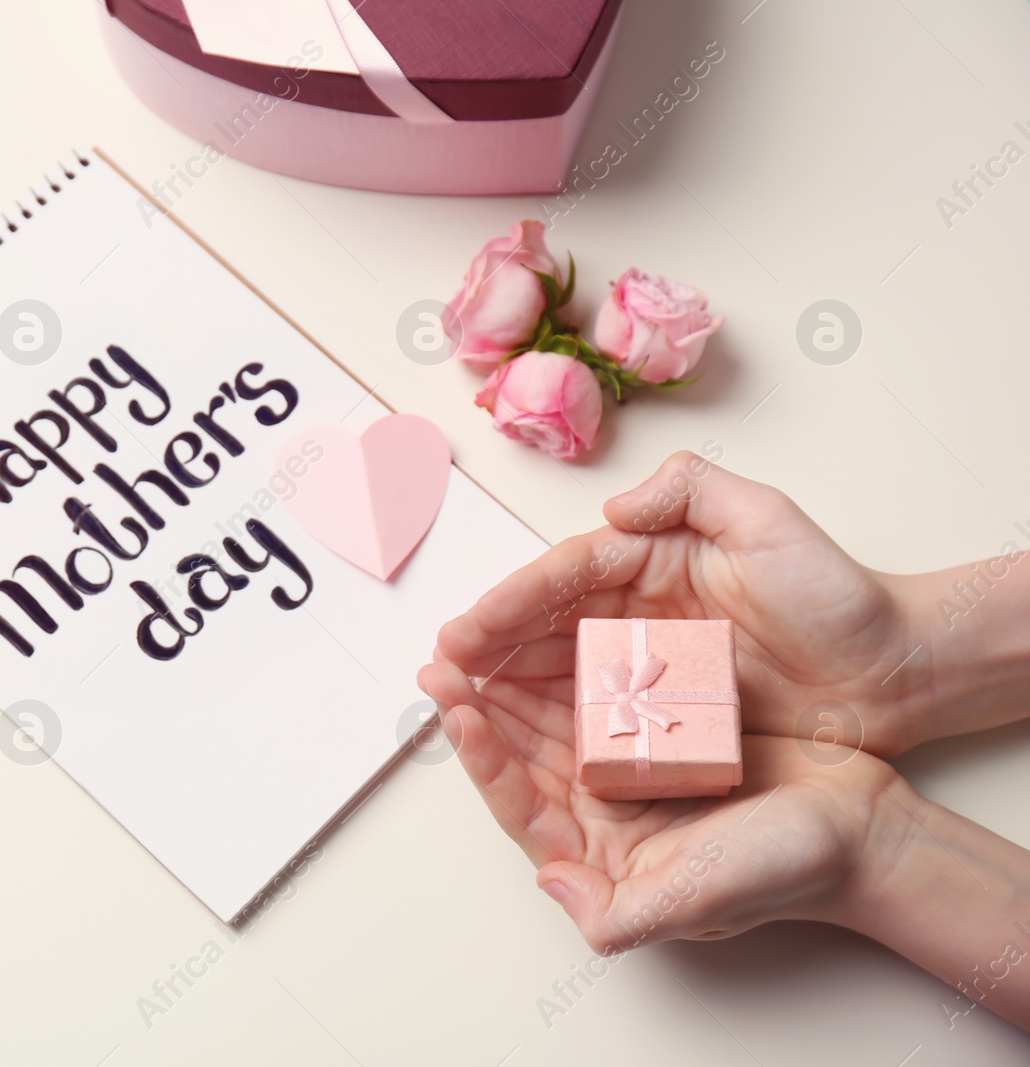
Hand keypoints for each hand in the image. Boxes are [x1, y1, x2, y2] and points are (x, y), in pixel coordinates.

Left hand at [416, 659, 912, 950]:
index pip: (518, 801)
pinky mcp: (657, 734)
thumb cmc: (783, 869)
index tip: (455, 707)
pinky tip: (547, 632)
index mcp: (596, 856)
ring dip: (513, 680)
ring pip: (551, 720)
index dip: (482, 755)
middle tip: (442, 655)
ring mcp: (628, 773)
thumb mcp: (698, 899)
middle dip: (478, 705)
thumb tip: (551, 887)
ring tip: (476, 638)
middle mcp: (601, 815)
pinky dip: (571, 665)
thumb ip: (622, 914)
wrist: (860, 832)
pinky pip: (600, 695)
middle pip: (521, 754)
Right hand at [434, 451, 927, 756]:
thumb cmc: (836, 595)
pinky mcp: (659, 715)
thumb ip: (691, 490)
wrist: (892, 672)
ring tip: (457, 706)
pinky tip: (511, 741)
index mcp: (647, 560)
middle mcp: (633, 612)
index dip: (509, 603)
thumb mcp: (768, 519)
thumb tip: (612, 510)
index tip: (467, 628)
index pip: (561, 578)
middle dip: (487, 649)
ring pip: (553, 675)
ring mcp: (643, 666)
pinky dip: (544, 728)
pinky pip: (590, 720)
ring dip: (501, 690)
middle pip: (542, 629)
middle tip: (441, 671)